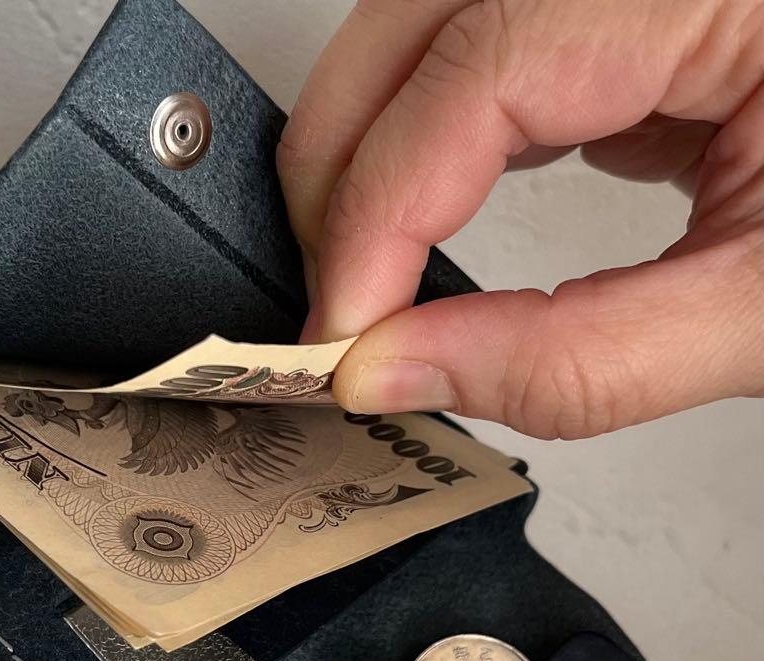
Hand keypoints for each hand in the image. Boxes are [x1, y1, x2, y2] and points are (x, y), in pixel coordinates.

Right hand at [277, 0, 762, 437]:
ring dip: (381, 158)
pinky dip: (448, 138)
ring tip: (382, 274)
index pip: (472, 75)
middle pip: (410, 24)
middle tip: (340, 310)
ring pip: (425, 29)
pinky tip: (456, 207)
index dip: (375, 218)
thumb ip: (573, 359)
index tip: (341, 335)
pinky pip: (484, 43)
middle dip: (343, 181)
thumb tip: (399, 372)